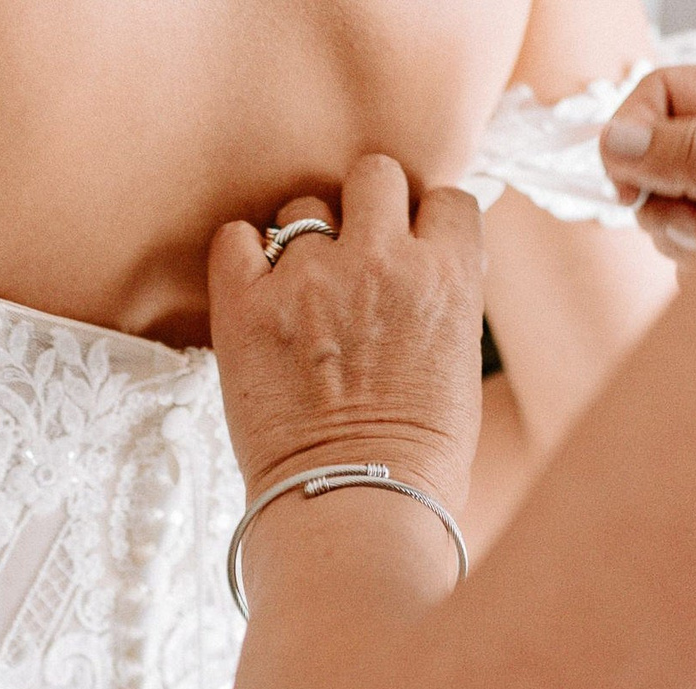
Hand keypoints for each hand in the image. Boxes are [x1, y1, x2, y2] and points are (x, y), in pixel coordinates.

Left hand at [207, 156, 485, 508]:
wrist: (354, 507)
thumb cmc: (417, 462)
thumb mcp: (461, 369)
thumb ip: (445, 302)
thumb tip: (432, 266)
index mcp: (448, 276)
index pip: (446, 198)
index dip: (424, 222)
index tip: (409, 251)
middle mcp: (383, 261)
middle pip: (374, 175)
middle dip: (364, 209)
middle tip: (351, 259)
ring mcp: (311, 279)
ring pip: (303, 209)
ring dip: (302, 243)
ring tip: (300, 297)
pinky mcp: (247, 305)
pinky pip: (234, 238)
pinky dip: (241, 257)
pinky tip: (253, 292)